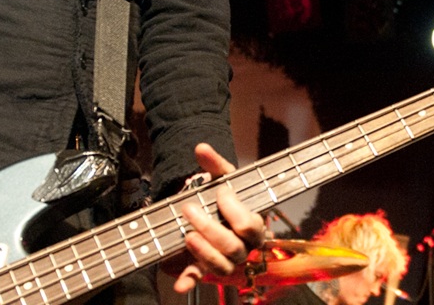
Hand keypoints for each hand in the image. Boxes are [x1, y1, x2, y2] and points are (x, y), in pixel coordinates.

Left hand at [167, 143, 269, 293]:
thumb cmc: (223, 195)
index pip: (249, 225)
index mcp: (254, 225)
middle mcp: (244, 247)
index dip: (233, 209)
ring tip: (187, 236)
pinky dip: (190, 281)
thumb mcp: (221, 177)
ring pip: (221, 266)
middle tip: (189, 208)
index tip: (219, 191)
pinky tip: (179, 285)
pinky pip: (200, 276)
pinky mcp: (205, 266)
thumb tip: (201, 148)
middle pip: (234, 247)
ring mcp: (225, 259)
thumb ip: (214, 163)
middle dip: (210, 227)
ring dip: (203, 252)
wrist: (213, 208)